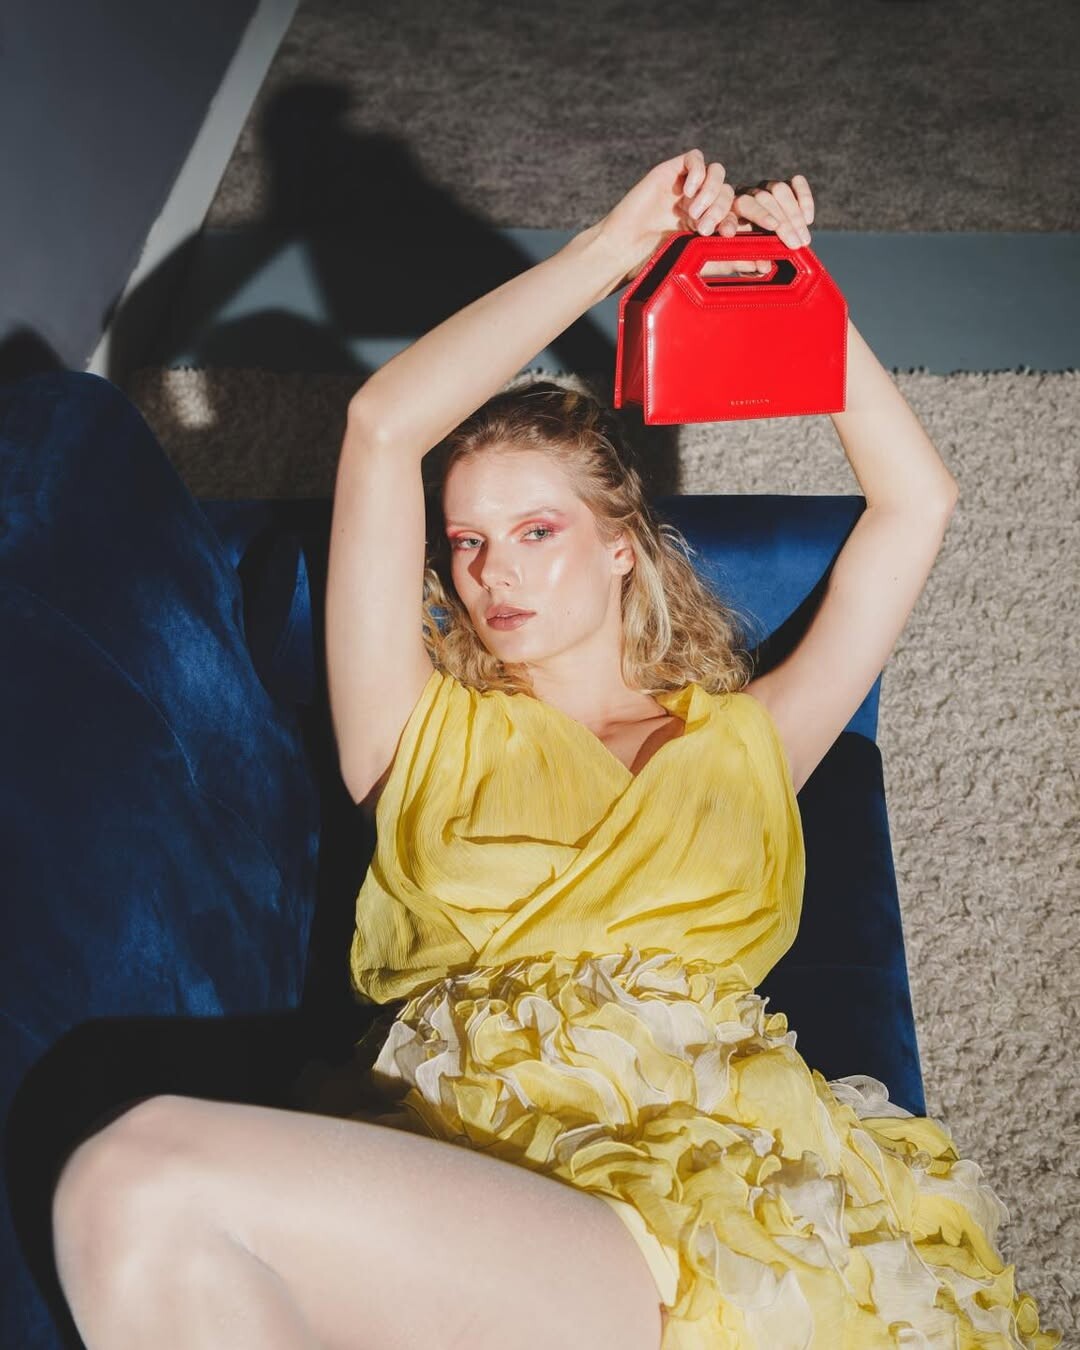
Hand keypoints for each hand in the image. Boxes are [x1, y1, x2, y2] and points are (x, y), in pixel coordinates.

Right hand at [597, 148, 739, 284]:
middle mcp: (702, 202)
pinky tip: (688, 192)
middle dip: (721, 211)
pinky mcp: (671, 171)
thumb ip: (730, 261)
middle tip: (703, 230)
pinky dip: (697, 172)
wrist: (624, 249)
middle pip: (729, 192)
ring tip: (693, 213)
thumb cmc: (656, 262)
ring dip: (711, 193)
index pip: (740, 211)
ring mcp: (687, 186)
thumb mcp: (700, 262)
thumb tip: (764, 266)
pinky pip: (695, 158)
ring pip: (717, 173)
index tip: (738, 234)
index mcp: (712, 222)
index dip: (747, 218)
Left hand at [727, 176, 814, 268]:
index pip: (742, 205)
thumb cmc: (749, 256)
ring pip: (780, 190)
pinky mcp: (785, 184)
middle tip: (795, 245)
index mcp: (731, 210)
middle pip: (764, 198)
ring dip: (795, 215)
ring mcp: (766, 187)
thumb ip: (751, 265)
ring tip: (803, 240)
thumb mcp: (745, 264)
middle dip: (783, 223)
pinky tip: (808, 220)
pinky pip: (796, 183)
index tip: (773, 226)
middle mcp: (747, 193)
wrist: (764, 247)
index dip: (758, 214)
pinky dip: (805, 199)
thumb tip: (764, 267)